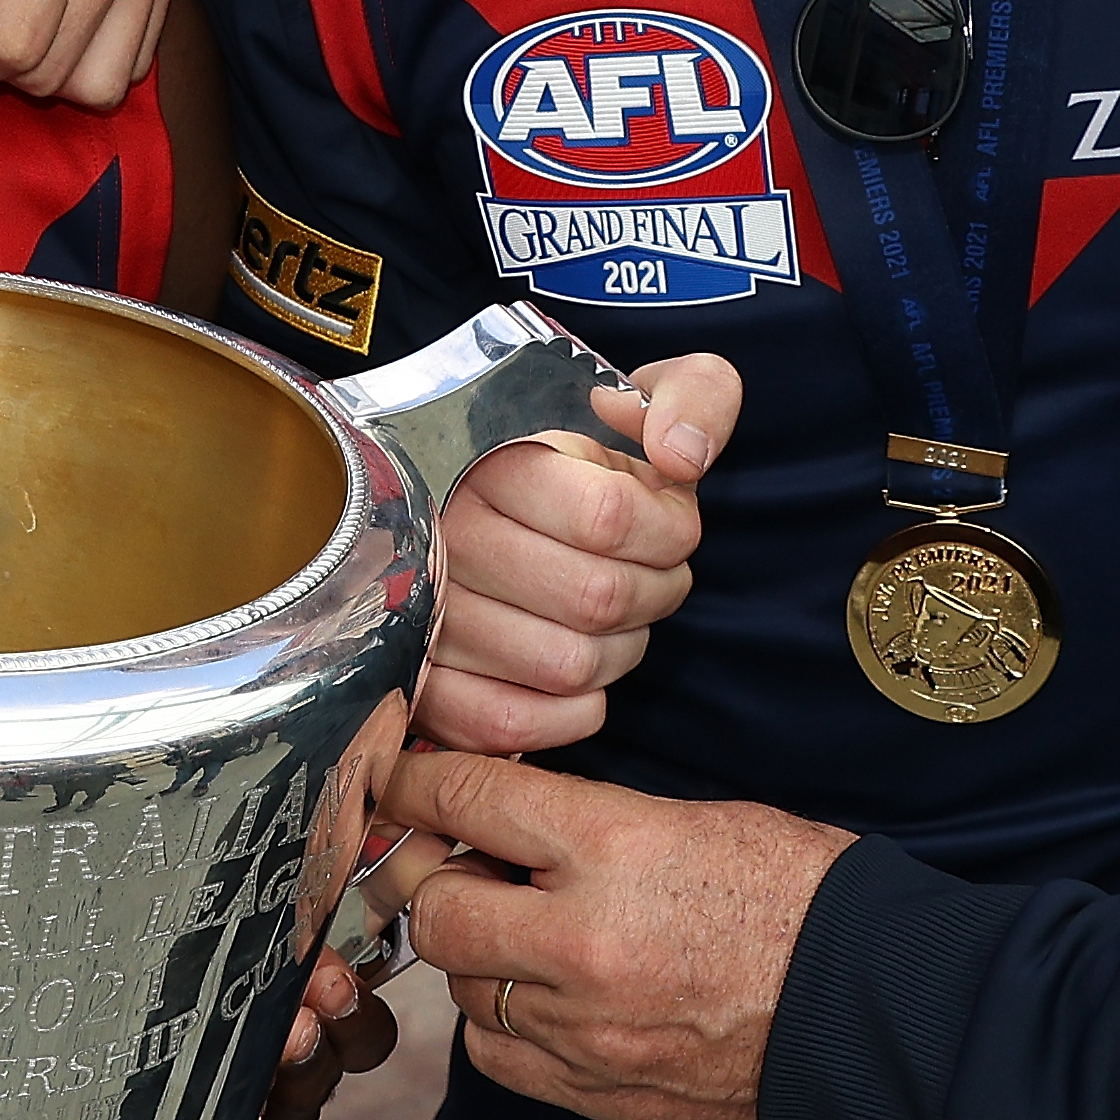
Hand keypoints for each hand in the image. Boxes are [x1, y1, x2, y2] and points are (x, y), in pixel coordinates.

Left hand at [368, 745, 851, 1119]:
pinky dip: (504, 1024)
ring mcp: (582, 1027)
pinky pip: (496, 1054)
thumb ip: (595, 820)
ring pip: (460, 986)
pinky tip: (545, 1000)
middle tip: (472, 867)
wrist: (878, 1018)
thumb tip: (511, 818)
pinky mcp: (592, 1090)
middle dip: (440, 881)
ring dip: (478, 957)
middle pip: (435, 907)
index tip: (403, 778)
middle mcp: (582, 939)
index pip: (466, 797)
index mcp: (616, 847)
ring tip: (529, 936)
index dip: (419, 781)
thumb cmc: (808, 903)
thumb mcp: (703, 820)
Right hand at [416, 357, 727, 758]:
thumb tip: (680, 455)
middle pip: (596, 599)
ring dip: (617, 653)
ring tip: (613, 622)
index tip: (670, 527)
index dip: (668, 534)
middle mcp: (446, 537)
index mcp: (496, 463)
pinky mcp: (425, 684)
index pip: (610, 518)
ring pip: (565, 666)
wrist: (490, 503)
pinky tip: (583, 674)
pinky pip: (510, 723)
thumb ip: (694, 396)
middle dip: (652, 595)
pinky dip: (570, 712)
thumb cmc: (581, 467)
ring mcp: (426, 615)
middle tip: (649, 579)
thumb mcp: (647, 401)